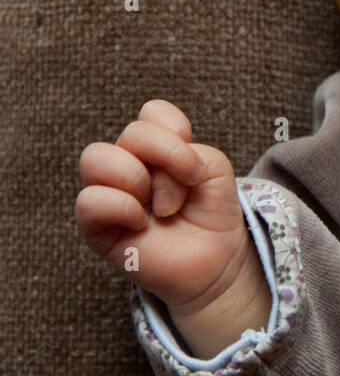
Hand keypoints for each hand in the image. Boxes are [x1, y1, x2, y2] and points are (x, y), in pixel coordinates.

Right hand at [75, 98, 252, 312]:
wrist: (215, 262)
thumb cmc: (210, 212)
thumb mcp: (214, 170)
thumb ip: (188, 152)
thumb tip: (149, 174)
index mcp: (154, 147)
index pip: (152, 112)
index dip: (176, 133)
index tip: (195, 167)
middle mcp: (126, 163)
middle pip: (132, 132)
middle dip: (167, 159)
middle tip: (182, 193)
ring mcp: (108, 192)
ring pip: (96, 157)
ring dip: (138, 180)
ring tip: (158, 209)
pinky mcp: (95, 227)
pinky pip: (89, 201)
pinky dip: (121, 207)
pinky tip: (140, 224)